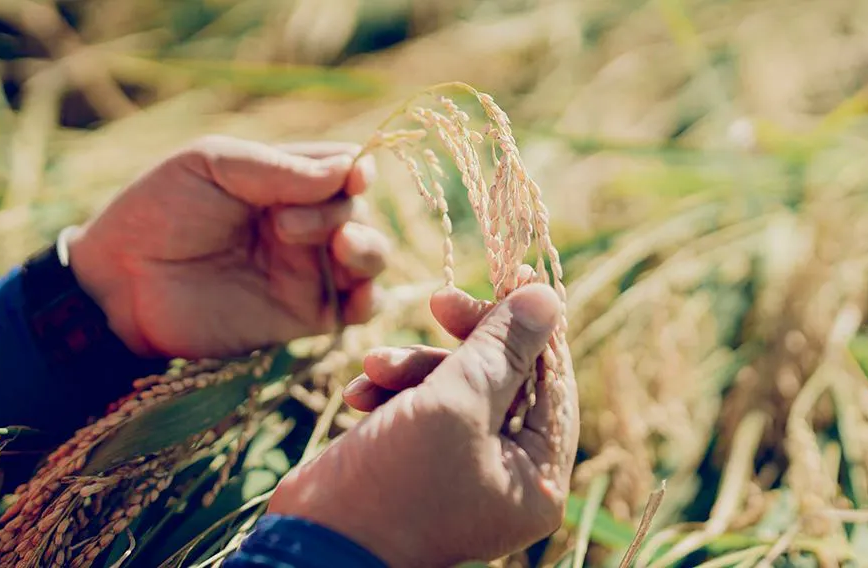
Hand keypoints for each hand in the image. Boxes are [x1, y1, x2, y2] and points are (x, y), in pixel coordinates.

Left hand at [65, 136, 389, 358]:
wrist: (117, 284)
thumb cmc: (156, 211)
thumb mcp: (211, 165)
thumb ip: (278, 167)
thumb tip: (348, 172)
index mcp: (282, 180)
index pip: (343, 167)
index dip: (356, 170)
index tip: (353, 176)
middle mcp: (301, 223)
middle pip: (360, 210)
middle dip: (341, 212)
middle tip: (284, 225)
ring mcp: (304, 270)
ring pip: (371, 255)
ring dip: (368, 248)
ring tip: (338, 248)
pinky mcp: (302, 317)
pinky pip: (358, 309)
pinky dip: (370, 299)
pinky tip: (356, 294)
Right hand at [266, 276, 578, 567]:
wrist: (315, 544)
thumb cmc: (395, 483)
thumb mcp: (455, 402)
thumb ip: (502, 346)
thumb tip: (547, 296)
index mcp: (539, 477)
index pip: (552, 383)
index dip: (528, 327)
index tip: (508, 278)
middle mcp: (509, 478)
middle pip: (504, 381)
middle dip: (460, 344)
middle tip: (439, 299)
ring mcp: (463, 472)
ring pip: (456, 389)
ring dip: (414, 367)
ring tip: (376, 365)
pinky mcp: (420, 466)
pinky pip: (421, 410)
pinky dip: (393, 393)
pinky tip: (359, 394)